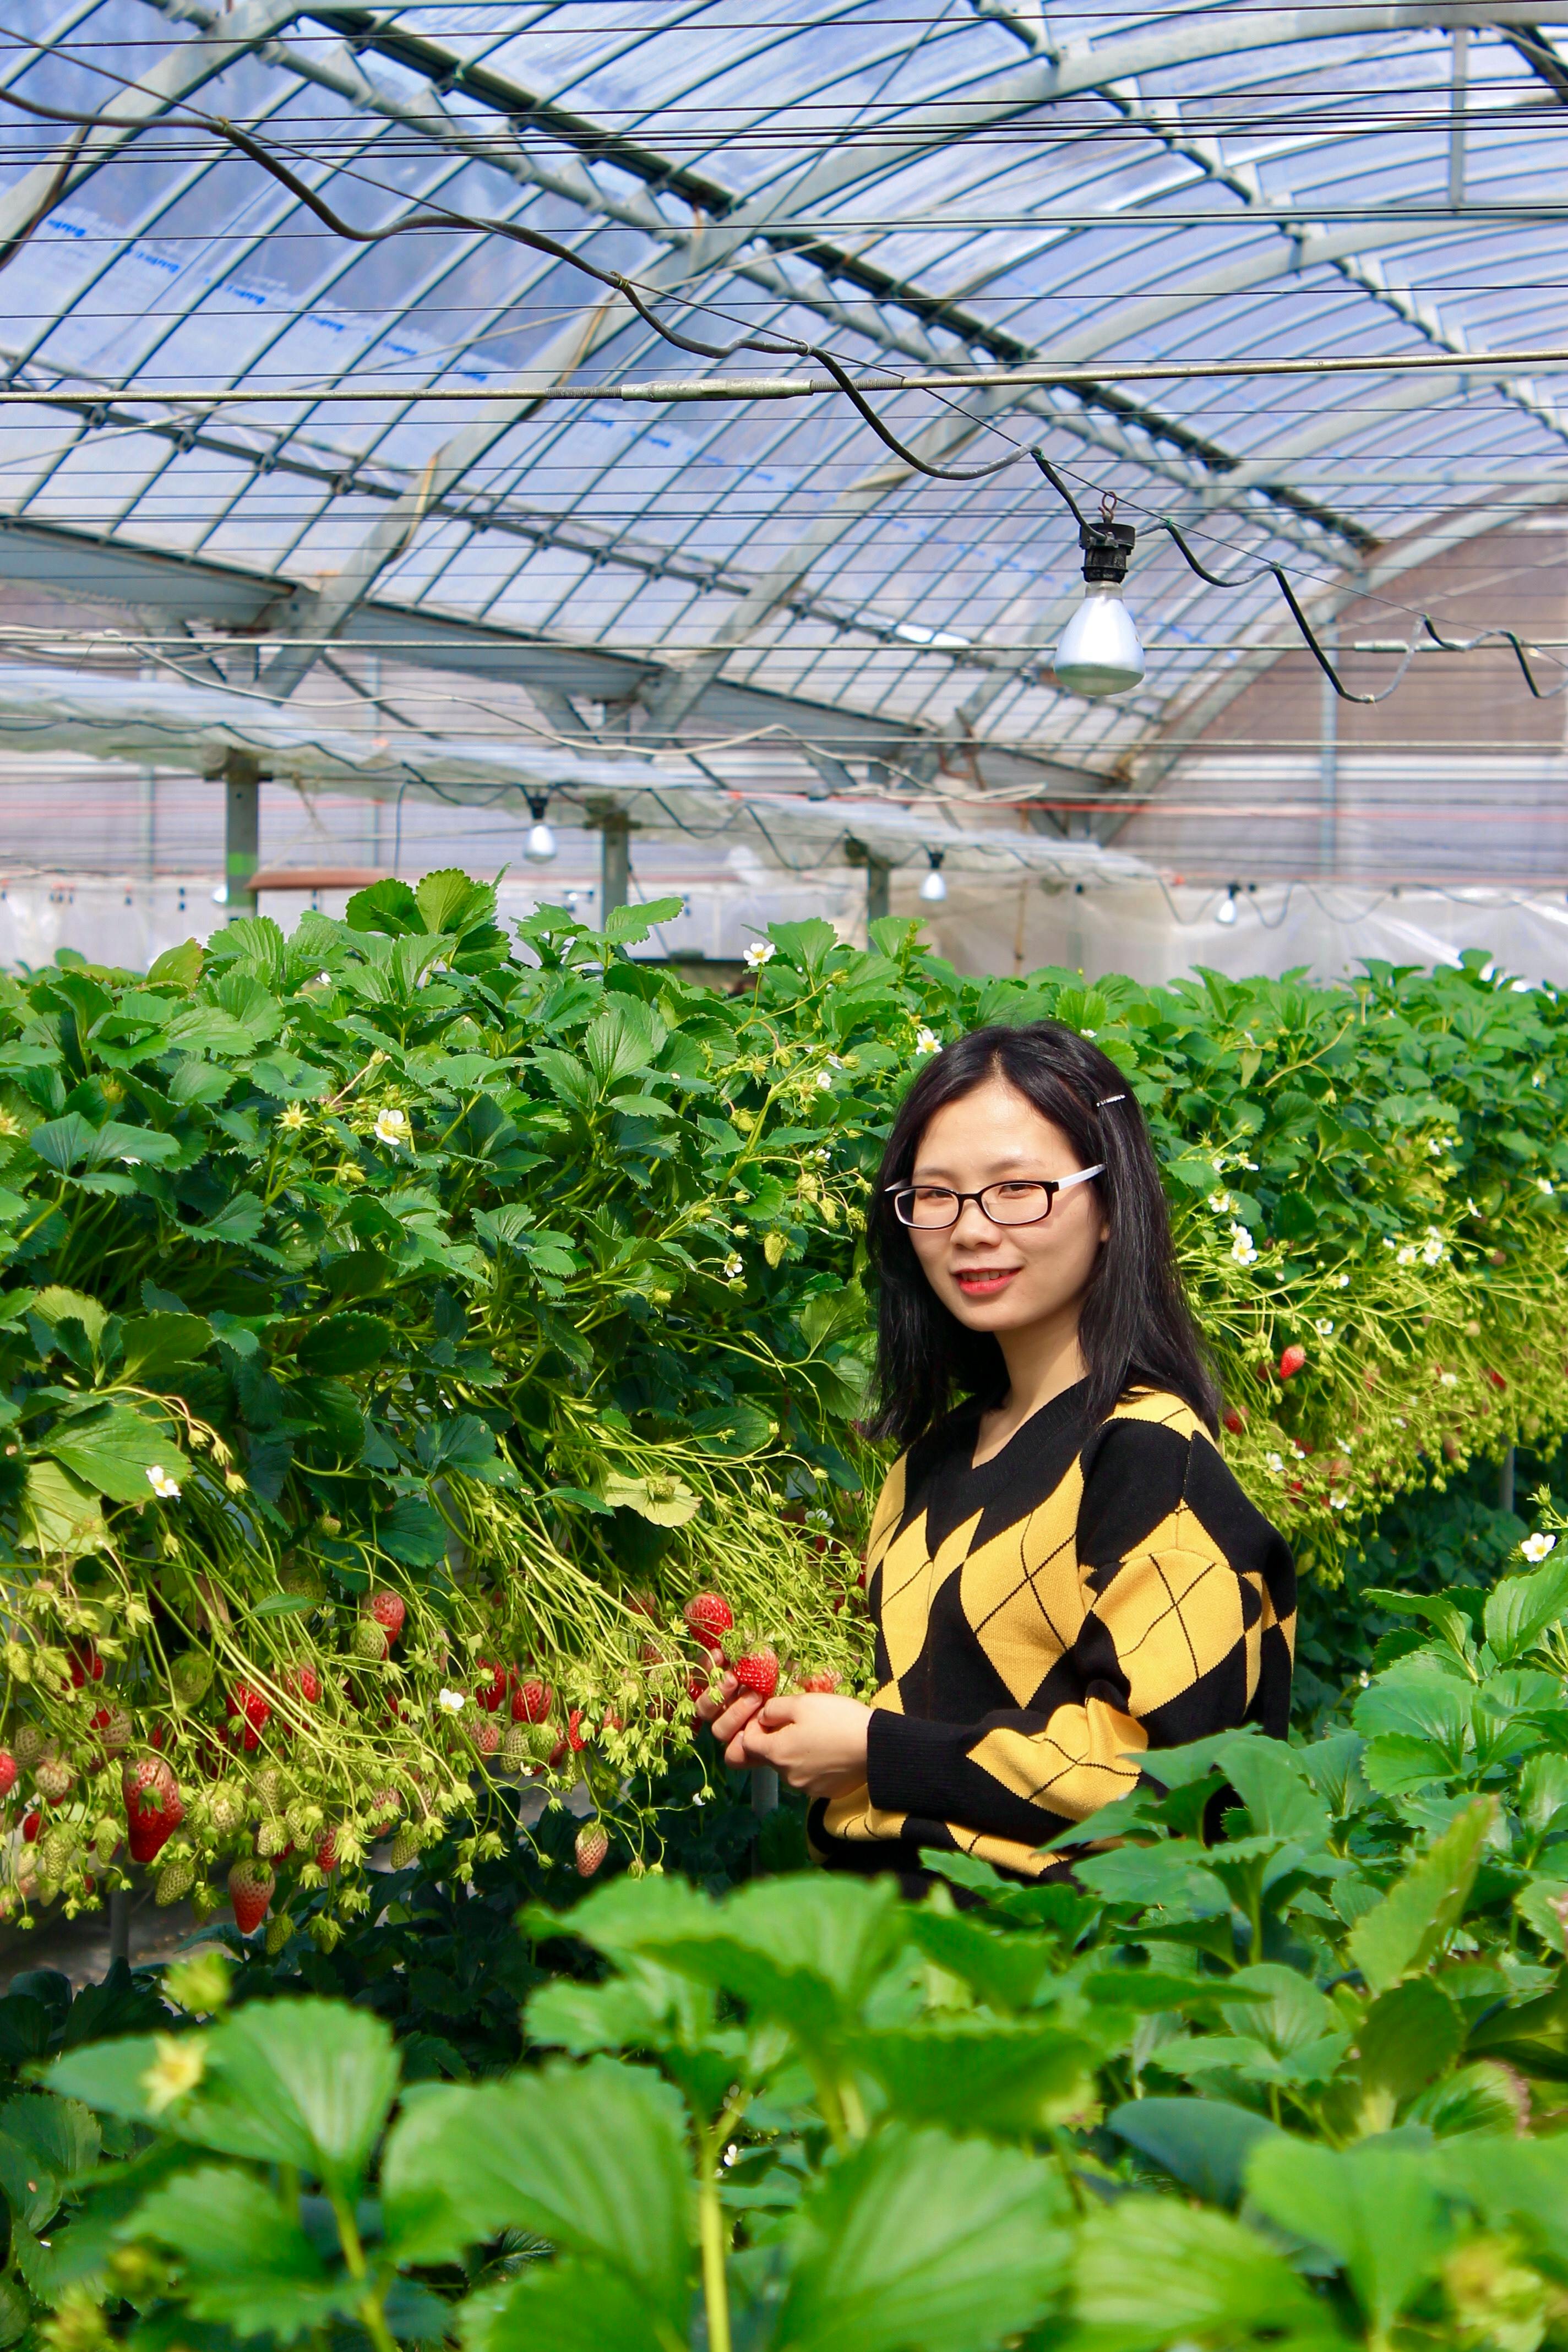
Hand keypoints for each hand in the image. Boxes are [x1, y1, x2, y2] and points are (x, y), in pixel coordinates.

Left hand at [722, 1691, 871, 1799]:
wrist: (876, 1746)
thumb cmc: (837, 1719)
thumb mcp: (802, 1703)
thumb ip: (773, 1709)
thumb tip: (762, 1717)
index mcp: (777, 1753)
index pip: (747, 1743)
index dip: (754, 1726)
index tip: (772, 1716)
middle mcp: (787, 1776)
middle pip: (769, 1756)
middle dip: (776, 1739)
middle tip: (798, 1722)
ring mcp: (806, 1787)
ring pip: (789, 1767)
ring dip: (795, 1752)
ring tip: (817, 1735)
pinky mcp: (824, 1792)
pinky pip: (809, 1776)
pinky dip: (812, 1764)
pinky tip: (829, 1750)